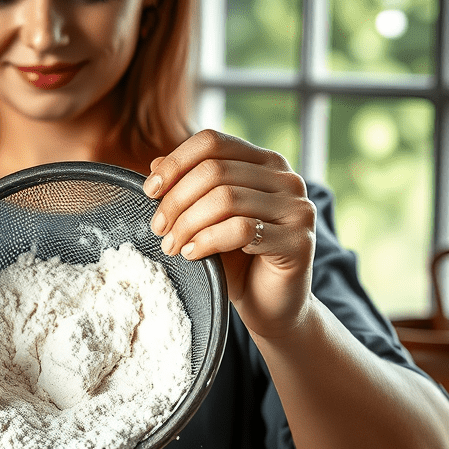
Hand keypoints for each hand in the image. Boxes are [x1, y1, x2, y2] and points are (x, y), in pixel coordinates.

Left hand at [145, 130, 316, 339]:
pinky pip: (241, 230)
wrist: (270, 306)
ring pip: (226, 199)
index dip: (175, 162)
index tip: (149, 191)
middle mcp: (286, 178)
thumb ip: (187, 191)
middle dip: (176, 201)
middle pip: (215, 171)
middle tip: (157, 229)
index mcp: (264, 163)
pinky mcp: (299, 241)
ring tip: (171, 246)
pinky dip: (207, 241)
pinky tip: (192, 255)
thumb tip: (154, 163)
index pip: (213, 142)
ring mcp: (297, 208)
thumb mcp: (205, 222)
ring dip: (187, 224)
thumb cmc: (237, 263)